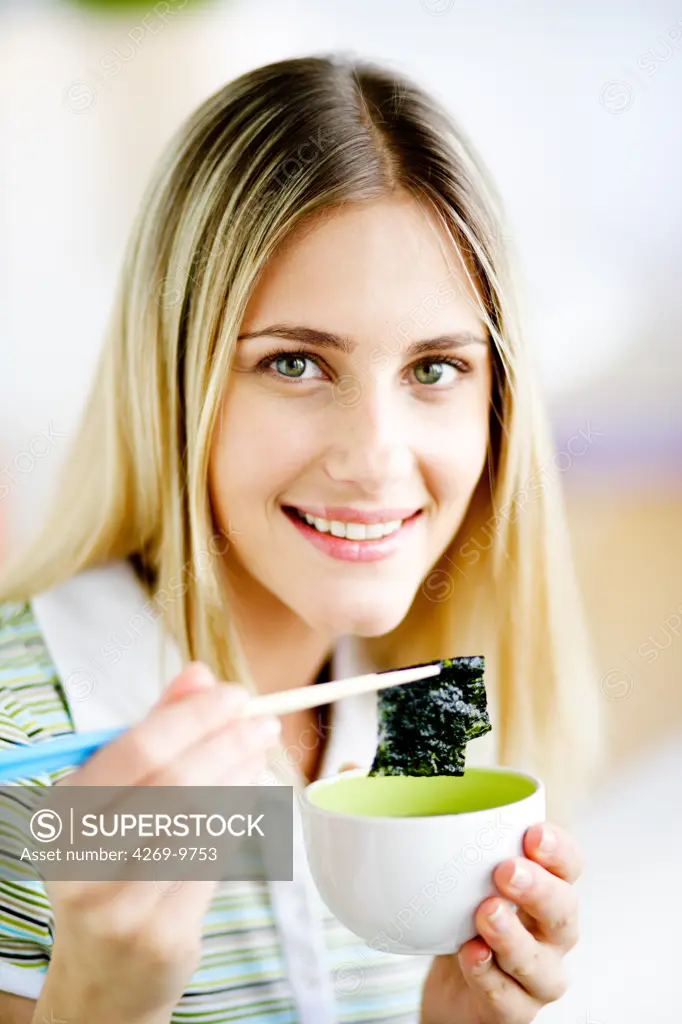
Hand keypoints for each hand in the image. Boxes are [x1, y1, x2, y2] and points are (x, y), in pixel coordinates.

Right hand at [46, 662, 281, 1021]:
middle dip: (228, 743)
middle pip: (176, 785)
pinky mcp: (162, 936)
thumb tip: (200, 674)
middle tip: (264, 721)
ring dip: (241, 777)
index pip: (137, 750)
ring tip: (261, 749)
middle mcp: (84, 862)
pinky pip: (214, 862)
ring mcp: (121, 906)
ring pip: (202, 823)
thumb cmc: (111, 862)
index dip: (194, 717)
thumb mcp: (115, 795)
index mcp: (65, 816)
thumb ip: (154, 731)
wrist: (103, 972)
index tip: (234, 694)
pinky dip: (238, 819)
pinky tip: (250, 792)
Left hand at [420, 822, 581, 1023]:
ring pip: (541, 964)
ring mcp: (537, 976)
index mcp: (546, 890)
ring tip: (486, 913)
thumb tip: (422, 812)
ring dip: (514, 938)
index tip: (532, 833)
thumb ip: (459, 849)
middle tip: (507, 871)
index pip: (570, 865)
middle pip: (564, 911)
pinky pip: (509, 1000)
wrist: (451, 990)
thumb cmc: (465, 922)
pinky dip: (488, 976)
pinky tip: (471, 955)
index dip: (559, 849)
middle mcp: (551, 934)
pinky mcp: (515, 1011)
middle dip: (539, 889)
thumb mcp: (464, 879)